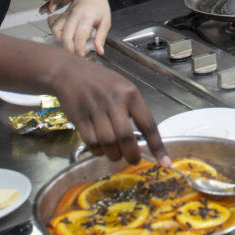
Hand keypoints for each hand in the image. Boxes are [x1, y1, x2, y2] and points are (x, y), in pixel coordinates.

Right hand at [47, 58, 168, 166]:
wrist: (70, 72)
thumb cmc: (101, 82)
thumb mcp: (123, 88)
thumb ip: (132, 109)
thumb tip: (143, 138)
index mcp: (130, 94)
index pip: (148, 124)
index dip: (157, 146)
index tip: (165, 162)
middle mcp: (114, 102)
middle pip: (126, 137)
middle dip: (132, 154)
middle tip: (134, 159)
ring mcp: (96, 110)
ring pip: (108, 142)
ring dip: (114, 154)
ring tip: (116, 154)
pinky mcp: (79, 118)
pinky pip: (91, 142)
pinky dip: (98, 151)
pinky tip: (101, 148)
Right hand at [49, 0, 110, 55]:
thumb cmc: (99, 6)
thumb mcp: (105, 21)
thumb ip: (101, 37)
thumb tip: (99, 51)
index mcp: (87, 16)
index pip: (80, 36)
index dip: (79, 49)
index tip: (81, 56)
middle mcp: (74, 15)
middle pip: (65, 36)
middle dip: (69, 49)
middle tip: (75, 53)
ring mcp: (65, 14)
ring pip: (56, 30)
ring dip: (61, 40)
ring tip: (71, 43)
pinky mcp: (59, 14)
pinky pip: (52, 24)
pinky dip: (54, 31)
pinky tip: (63, 34)